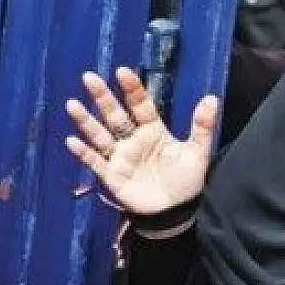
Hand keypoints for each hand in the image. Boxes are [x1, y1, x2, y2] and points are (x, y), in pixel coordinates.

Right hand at [65, 68, 219, 216]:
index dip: (132, 89)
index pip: (140, 105)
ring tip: (72, 104)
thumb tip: (213, 98)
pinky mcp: (112, 176)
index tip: (122, 71)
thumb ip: (203, 127)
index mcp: (153, 130)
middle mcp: (133, 139)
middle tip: (88, 77)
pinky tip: (72, 141)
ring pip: (100, 135)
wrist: (176, 213)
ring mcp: (120, 157)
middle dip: (102, 97)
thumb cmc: (185, 181)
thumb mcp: (197, 153)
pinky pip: (96, 162)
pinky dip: (84, 152)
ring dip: (86, 121)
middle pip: (115, 115)